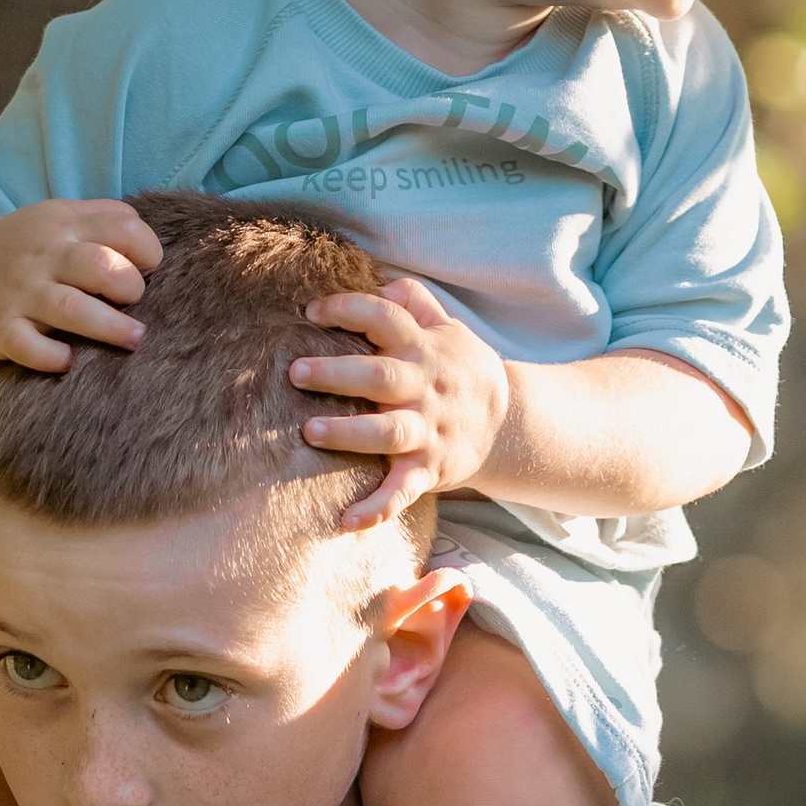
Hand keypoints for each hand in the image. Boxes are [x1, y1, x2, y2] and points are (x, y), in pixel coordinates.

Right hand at [0, 198, 163, 371]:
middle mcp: (41, 256)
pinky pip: (29, 348)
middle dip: (130, 286)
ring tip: (135, 338)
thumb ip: (105, 221)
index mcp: (62, 224)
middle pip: (100, 266)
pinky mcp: (0, 329)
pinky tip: (69, 360)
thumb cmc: (28, 250)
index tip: (147, 269)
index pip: (122, 226)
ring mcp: (19, 293)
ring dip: (110, 327)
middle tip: (133, 301)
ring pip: (71, 309)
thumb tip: (154, 246)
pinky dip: (53, 358)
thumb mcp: (59, 219)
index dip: (147, 249)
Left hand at [290, 277, 510, 520]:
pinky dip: (377, 508)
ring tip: (309, 432)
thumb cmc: (460, 370)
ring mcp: (427, 431)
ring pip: (387, 432)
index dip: (350, 310)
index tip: (310, 311)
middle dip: (337, 374)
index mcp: (423, 348)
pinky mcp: (429, 469)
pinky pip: (402, 491)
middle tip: (295, 372)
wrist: (510, 423)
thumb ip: (415, 301)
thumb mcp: (448, 328)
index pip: (386, 318)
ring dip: (349, 433)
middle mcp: (424, 388)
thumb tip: (381, 284)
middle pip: (380, 376)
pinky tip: (346, 521)